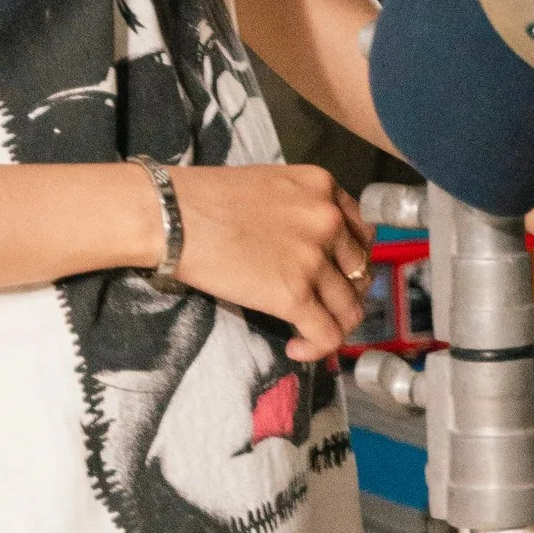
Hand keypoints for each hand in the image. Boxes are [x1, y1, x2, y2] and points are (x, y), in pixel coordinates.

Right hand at [160, 162, 372, 363]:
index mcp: (324, 188)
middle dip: (345, 291)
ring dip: (334, 325)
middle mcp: (330, 220)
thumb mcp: (271, 184)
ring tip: (308, 331)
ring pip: (351, 308)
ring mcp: (315, 259)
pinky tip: (295, 347)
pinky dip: (318, 348)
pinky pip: (328, 334)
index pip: (362, 232)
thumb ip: (300, 208)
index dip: (352, 259)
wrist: (170, 215)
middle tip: (321, 303)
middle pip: (362, 270)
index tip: (335, 274)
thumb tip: (307, 243)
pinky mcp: (294, 295)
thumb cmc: (204, 197)